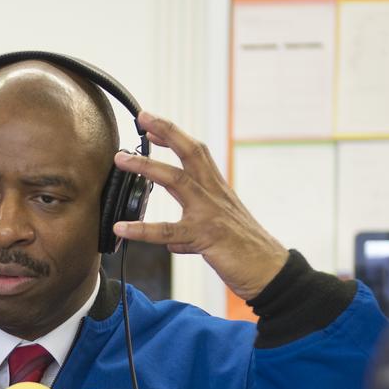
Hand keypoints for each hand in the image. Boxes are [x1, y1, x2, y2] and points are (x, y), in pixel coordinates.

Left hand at [111, 111, 287, 300]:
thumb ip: (190, 232)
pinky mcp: (204, 236)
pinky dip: (142, 229)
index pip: (196, 153)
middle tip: (141, 118)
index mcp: (217, 189)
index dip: (174, 136)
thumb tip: (170, 239)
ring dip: (147, 167)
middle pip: (189, 153)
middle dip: (166, 132)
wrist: (268, 270)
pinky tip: (122, 228)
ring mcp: (209, 213)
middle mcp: (214, 194)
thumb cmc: (244, 251)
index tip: (152, 124)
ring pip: (176, 180)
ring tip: (121, 160)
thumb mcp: (216, 233)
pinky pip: (167, 231)